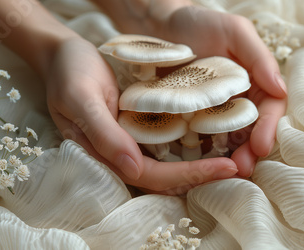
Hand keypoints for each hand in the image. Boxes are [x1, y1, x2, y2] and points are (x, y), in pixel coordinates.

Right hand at [44, 37, 237, 193]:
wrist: (65, 55)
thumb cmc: (69, 73)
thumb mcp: (81, 99)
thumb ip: (104, 135)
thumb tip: (133, 168)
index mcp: (105, 154)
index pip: (151, 176)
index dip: (188, 175)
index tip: (225, 167)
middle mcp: (121, 154)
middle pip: (165, 177)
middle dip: (201, 176)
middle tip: (239, 168)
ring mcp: (131, 143)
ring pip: (169, 165)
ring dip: (200, 165)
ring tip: (234, 160)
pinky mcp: (140, 129)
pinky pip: (169, 145)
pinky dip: (192, 147)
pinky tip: (216, 140)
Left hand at [119, 4, 287, 176]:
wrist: (159, 25)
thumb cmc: (199, 22)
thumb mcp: (234, 30)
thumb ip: (258, 56)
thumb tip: (280, 88)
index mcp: (255, 82)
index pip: (270, 109)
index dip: (269, 128)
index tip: (261, 146)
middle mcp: (238, 100)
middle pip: (251, 130)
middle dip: (250, 152)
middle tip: (243, 169)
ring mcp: (214, 113)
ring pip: (228, 140)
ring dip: (230, 158)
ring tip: (225, 173)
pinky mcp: (190, 119)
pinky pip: (200, 139)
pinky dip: (204, 153)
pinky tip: (200, 166)